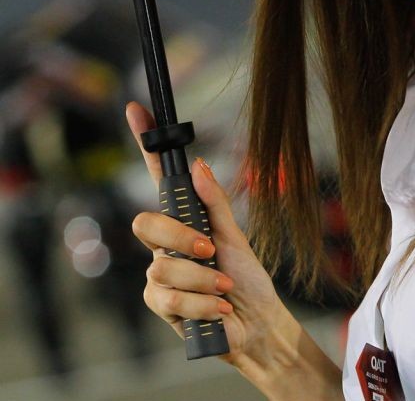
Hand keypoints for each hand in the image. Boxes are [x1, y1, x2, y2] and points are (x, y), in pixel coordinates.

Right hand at [126, 102, 291, 369]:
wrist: (257, 324)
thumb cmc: (248, 279)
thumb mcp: (237, 238)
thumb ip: (216, 204)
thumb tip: (200, 165)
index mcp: (185, 222)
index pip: (160, 179)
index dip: (147, 146)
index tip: (138, 110)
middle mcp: (165, 245)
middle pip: (147, 223)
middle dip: (180, 237)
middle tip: (211, 252)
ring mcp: (159, 274)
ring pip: (164, 265)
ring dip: (204, 280)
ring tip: (225, 290)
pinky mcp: (160, 303)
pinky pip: (170, 296)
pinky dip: (203, 303)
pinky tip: (218, 309)